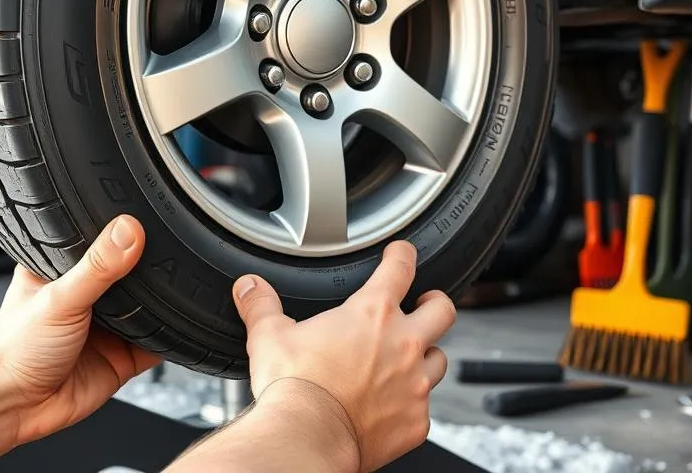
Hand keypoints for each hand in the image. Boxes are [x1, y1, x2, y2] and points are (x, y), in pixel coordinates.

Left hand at [0, 214, 160, 443]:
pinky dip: (169, 336)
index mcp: (61, 270)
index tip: (146, 215)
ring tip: (179, 283)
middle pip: (128, 273)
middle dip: (147, 266)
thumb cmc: (16, 351)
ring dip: (161, 301)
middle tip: (170, 249)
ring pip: (146, 307)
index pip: (97, 239)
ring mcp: (106, 327)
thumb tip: (128, 230)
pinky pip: (155, 343)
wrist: (18, 408)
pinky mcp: (121, 356)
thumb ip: (97, 266)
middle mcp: (86, 296)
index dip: (119, 228)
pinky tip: (179, 324)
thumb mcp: (59, 297)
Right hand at [234, 241, 455, 472]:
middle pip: (443, 310)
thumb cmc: (294, 387)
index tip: (401, 253)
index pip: (401, 268)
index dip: (402, 255)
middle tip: (423, 304)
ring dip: (426, 356)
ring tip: (408, 360)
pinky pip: (423, 408)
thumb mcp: (269, 336)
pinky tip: (392, 406)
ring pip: (439, 360)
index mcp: (373, 314)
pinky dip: (411, 404)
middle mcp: (403, 345)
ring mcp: (415, 385)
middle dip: (435, 302)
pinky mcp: (416, 421)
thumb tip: (248, 287)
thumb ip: (261, 306)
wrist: (307, 437)